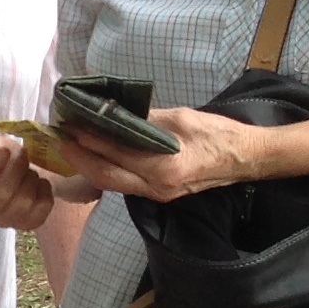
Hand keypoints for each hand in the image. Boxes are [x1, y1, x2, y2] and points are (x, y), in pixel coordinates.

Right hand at [0, 134, 58, 228]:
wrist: (17, 178)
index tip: (4, 151)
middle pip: (1, 193)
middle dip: (16, 169)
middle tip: (22, 154)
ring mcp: (3, 222)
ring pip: (24, 201)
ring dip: (30, 179)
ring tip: (28, 171)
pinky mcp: (27, 224)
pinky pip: (42, 207)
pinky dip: (44, 190)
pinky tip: (38, 184)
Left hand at [60, 106, 278, 201]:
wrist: (248, 158)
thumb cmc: (220, 134)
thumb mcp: (181, 118)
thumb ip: (145, 119)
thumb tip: (112, 113)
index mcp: (165, 168)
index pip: (115, 153)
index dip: (89, 139)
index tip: (69, 124)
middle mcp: (157, 187)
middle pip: (105, 176)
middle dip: (79, 157)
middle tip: (59, 137)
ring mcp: (157, 194)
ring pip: (112, 183)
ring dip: (88, 165)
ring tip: (70, 145)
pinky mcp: (159, 194)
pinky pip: (124, 184)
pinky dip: (105, 170)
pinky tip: (94, 156)